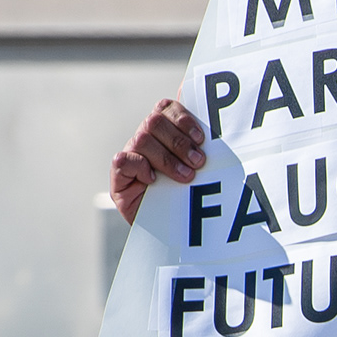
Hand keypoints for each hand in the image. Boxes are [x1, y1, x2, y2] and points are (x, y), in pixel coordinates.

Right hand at [110, 97, 207, 222]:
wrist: (169, 228)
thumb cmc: (186, 195)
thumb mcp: (201, 169)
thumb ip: (203, 148)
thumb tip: (217, 130)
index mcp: (163, 132)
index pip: (166, 108)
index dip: (183, 119)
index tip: (201, 139)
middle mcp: (145, 140)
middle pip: (154, 121)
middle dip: (180, 142)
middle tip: (199, 162)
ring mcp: (130, 156)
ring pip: (142, 139)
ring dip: (167, 158)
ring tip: (186, 176)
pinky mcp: (119, 176)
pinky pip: (124, 160)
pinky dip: (141, 167)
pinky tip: (154, 180)